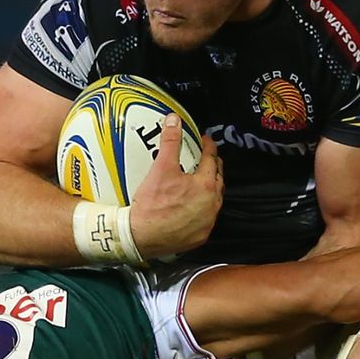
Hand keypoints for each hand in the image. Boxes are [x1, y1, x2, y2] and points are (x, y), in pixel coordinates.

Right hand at [129, 117, 222, 260]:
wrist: (141, 236)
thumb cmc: (152, 205)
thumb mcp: (161, 168)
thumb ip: (170, 142)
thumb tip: (174, 122)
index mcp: (205, 185)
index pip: (212, 159)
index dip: (209, 147)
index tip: (205, 141)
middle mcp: (211, 204)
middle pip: (218, 180)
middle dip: (213, 167)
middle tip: (206, 159)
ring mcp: (206, 222)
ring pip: (214, 200)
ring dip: (210, 189)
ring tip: (200, 182)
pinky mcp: (199, 236)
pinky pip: (206, 218)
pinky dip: (202, 210)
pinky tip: (193, 207)